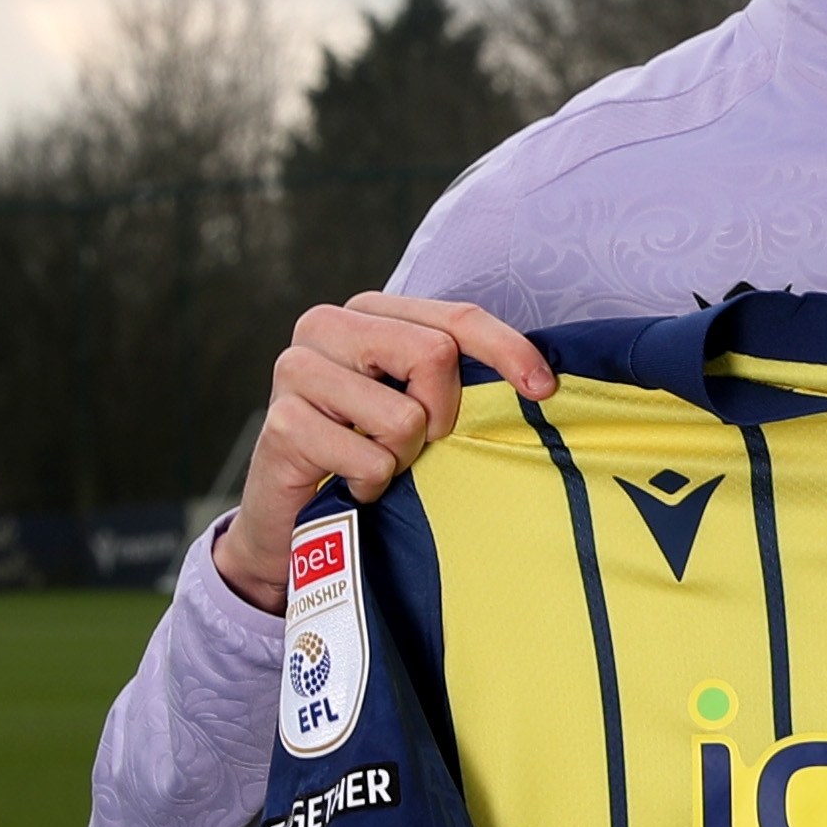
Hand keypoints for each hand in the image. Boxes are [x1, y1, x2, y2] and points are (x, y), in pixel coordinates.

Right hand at [208, 293, 551, 609]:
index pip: (455, 317)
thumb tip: (537, 381)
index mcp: (367, 311)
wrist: (289, 514)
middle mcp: (325, 326)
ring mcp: (296, 370)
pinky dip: (373, 485)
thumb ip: (451, 376)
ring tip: (374, 463)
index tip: (544, 389)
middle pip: (434, 354)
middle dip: (442, 413)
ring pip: (404, 416)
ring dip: (402, 457)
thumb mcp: (413, 403)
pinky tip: (350, 484)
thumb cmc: (362, 450)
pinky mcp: (282, 424)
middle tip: (420, 442)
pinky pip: (370, 460)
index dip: (507, 349)